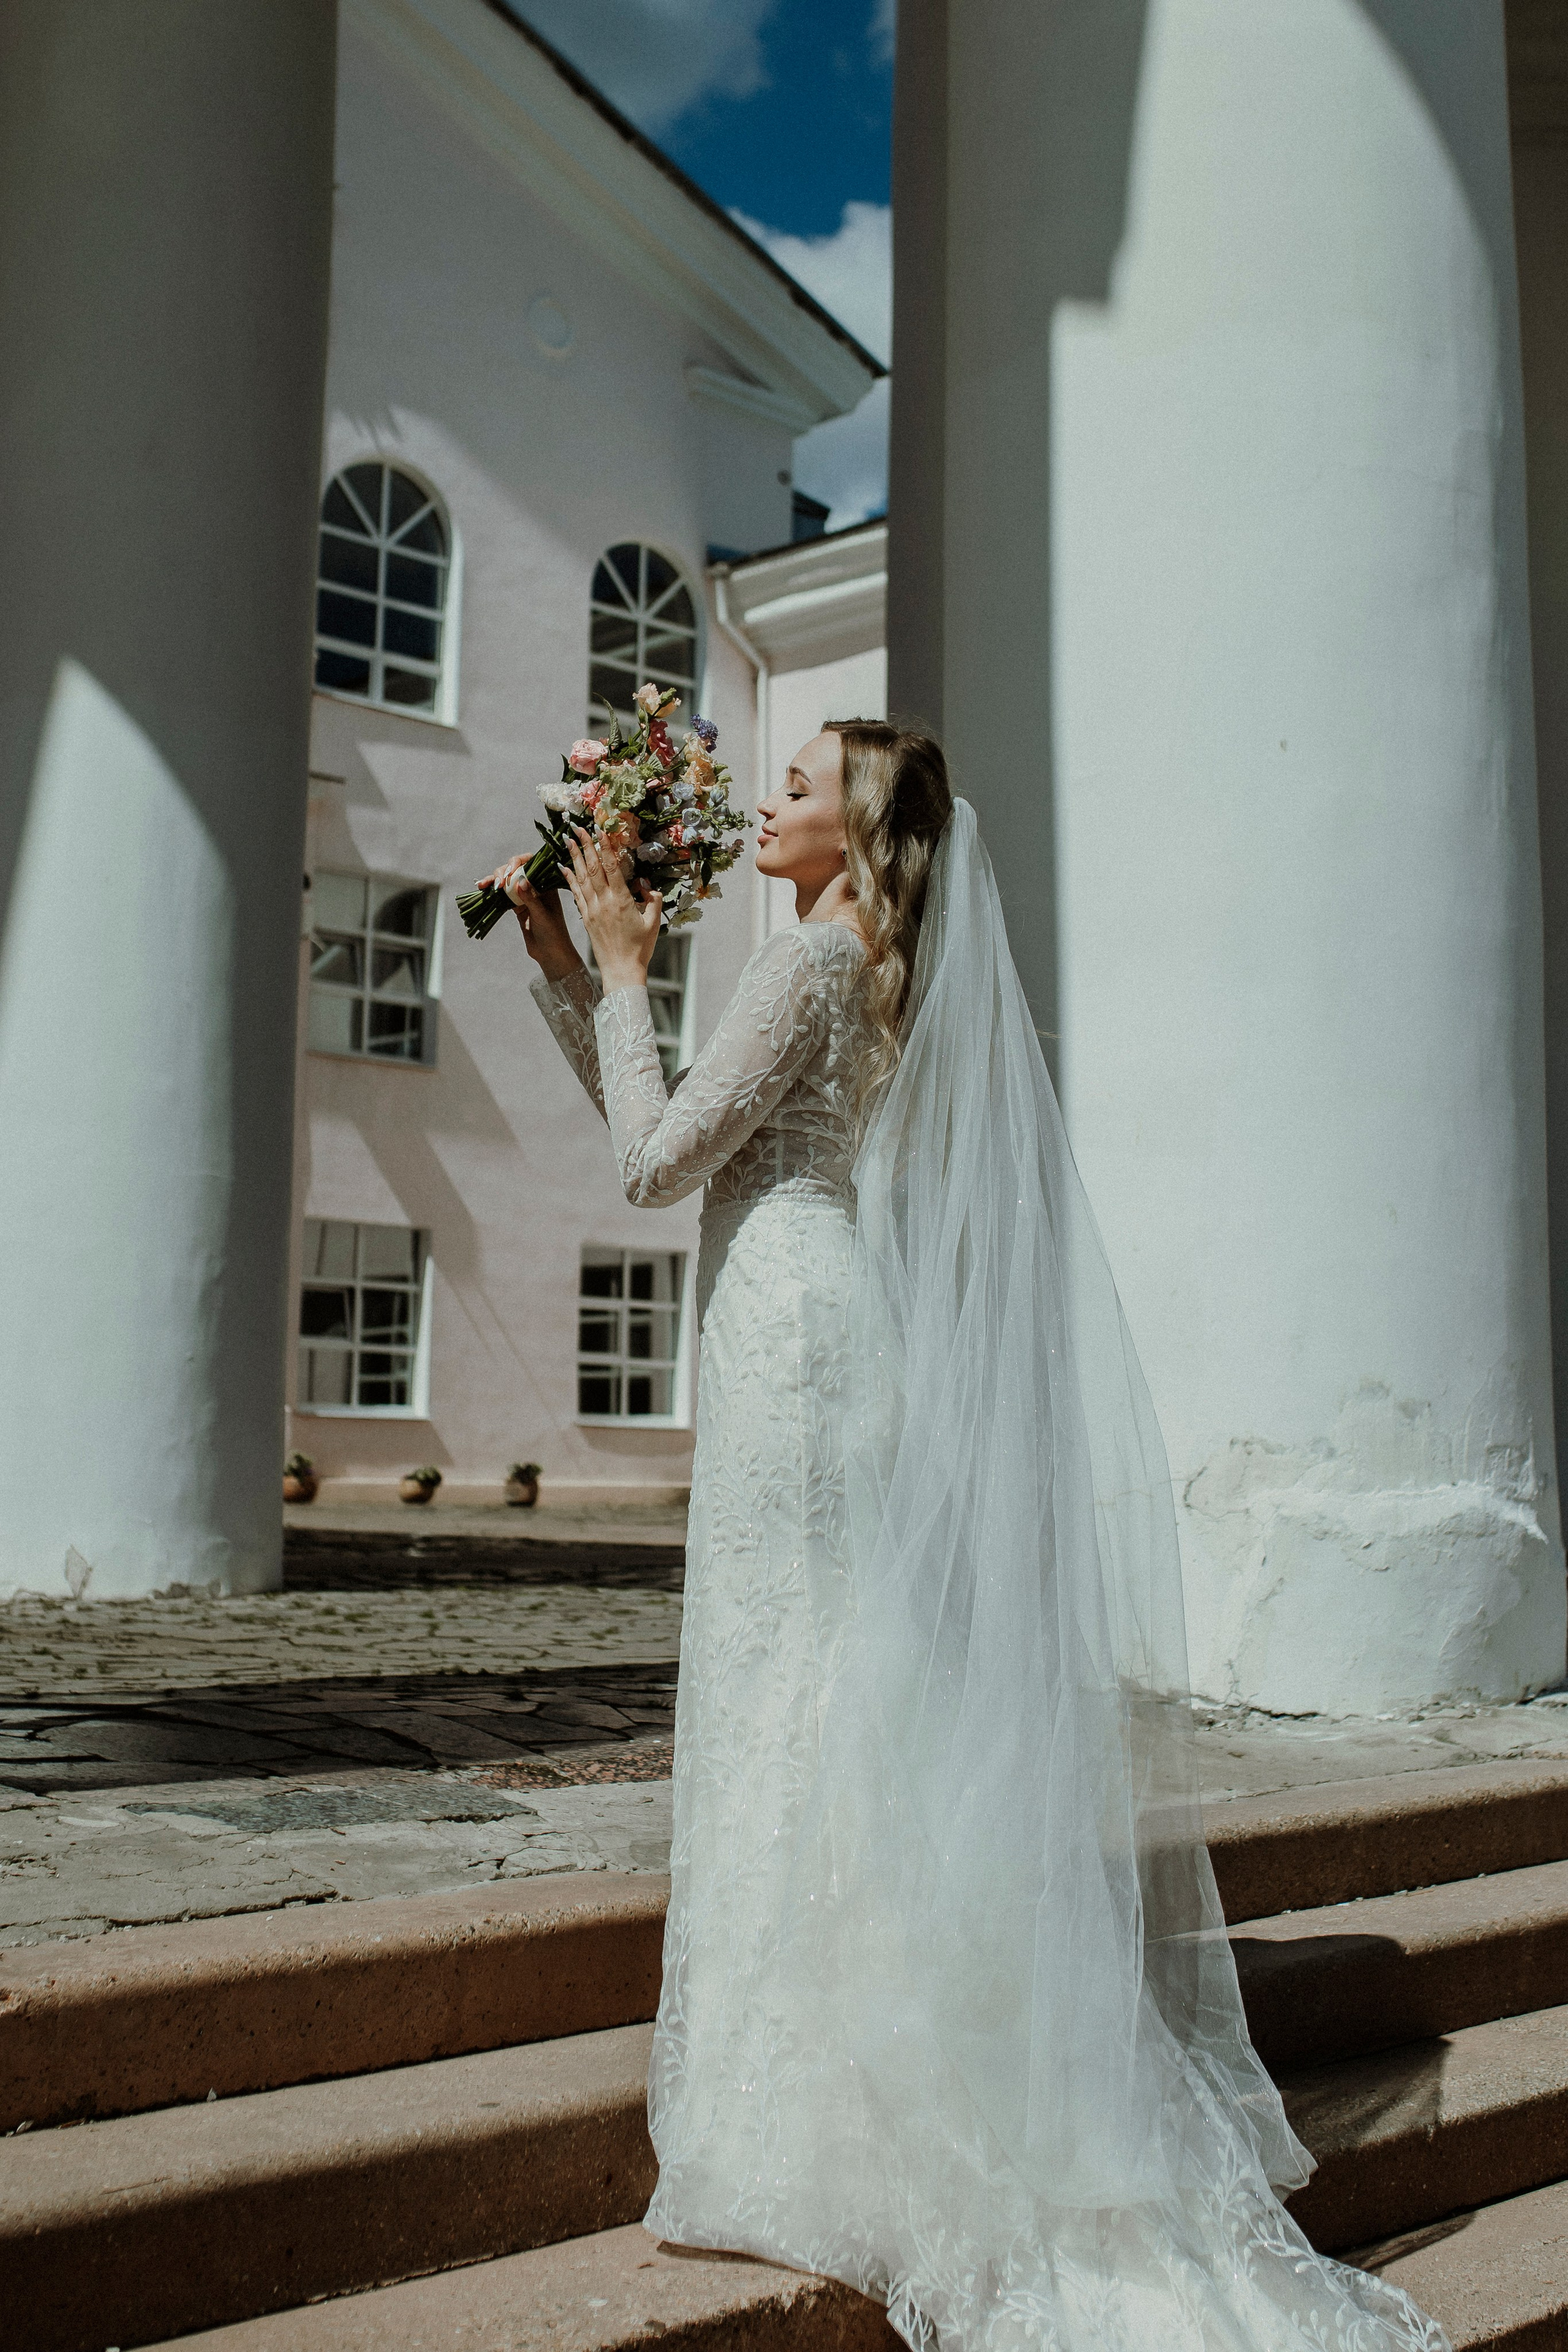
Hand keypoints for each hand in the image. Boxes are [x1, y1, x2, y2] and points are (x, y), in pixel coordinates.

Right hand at [478, 857, 581, 981]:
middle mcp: (535, 887)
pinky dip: (493, 893)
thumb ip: (531, 898)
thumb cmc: (553, 933)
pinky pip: (502, 896)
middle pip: (516, 870)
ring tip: (484, 885)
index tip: (509, 870)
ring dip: (494, 881)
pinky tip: (483, 891)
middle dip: (503, 872)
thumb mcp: (542, 915)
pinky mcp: (516, 907)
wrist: (550, 953)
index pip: (532, 863)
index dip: (518, 862)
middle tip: (498, 884)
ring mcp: (524, 896)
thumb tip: (520, 880)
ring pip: (507, 882)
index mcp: (546, 884)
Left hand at [563, 826, 661, 990]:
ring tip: (568, 840)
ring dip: (574, 857)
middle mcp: (603, 902)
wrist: (621, 970)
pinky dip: (569, 879)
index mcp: (621, 900)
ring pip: (581, 878)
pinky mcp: (585, 918)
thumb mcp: (653, 922)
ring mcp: (592, 910)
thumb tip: (645, 884)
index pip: (612, 867)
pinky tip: (563, 867)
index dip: (605, 847)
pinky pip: (575, 894)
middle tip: (578, 827)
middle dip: (585, 845)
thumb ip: (652, 899)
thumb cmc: (640, 948)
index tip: (600, 830)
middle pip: (592, 868)